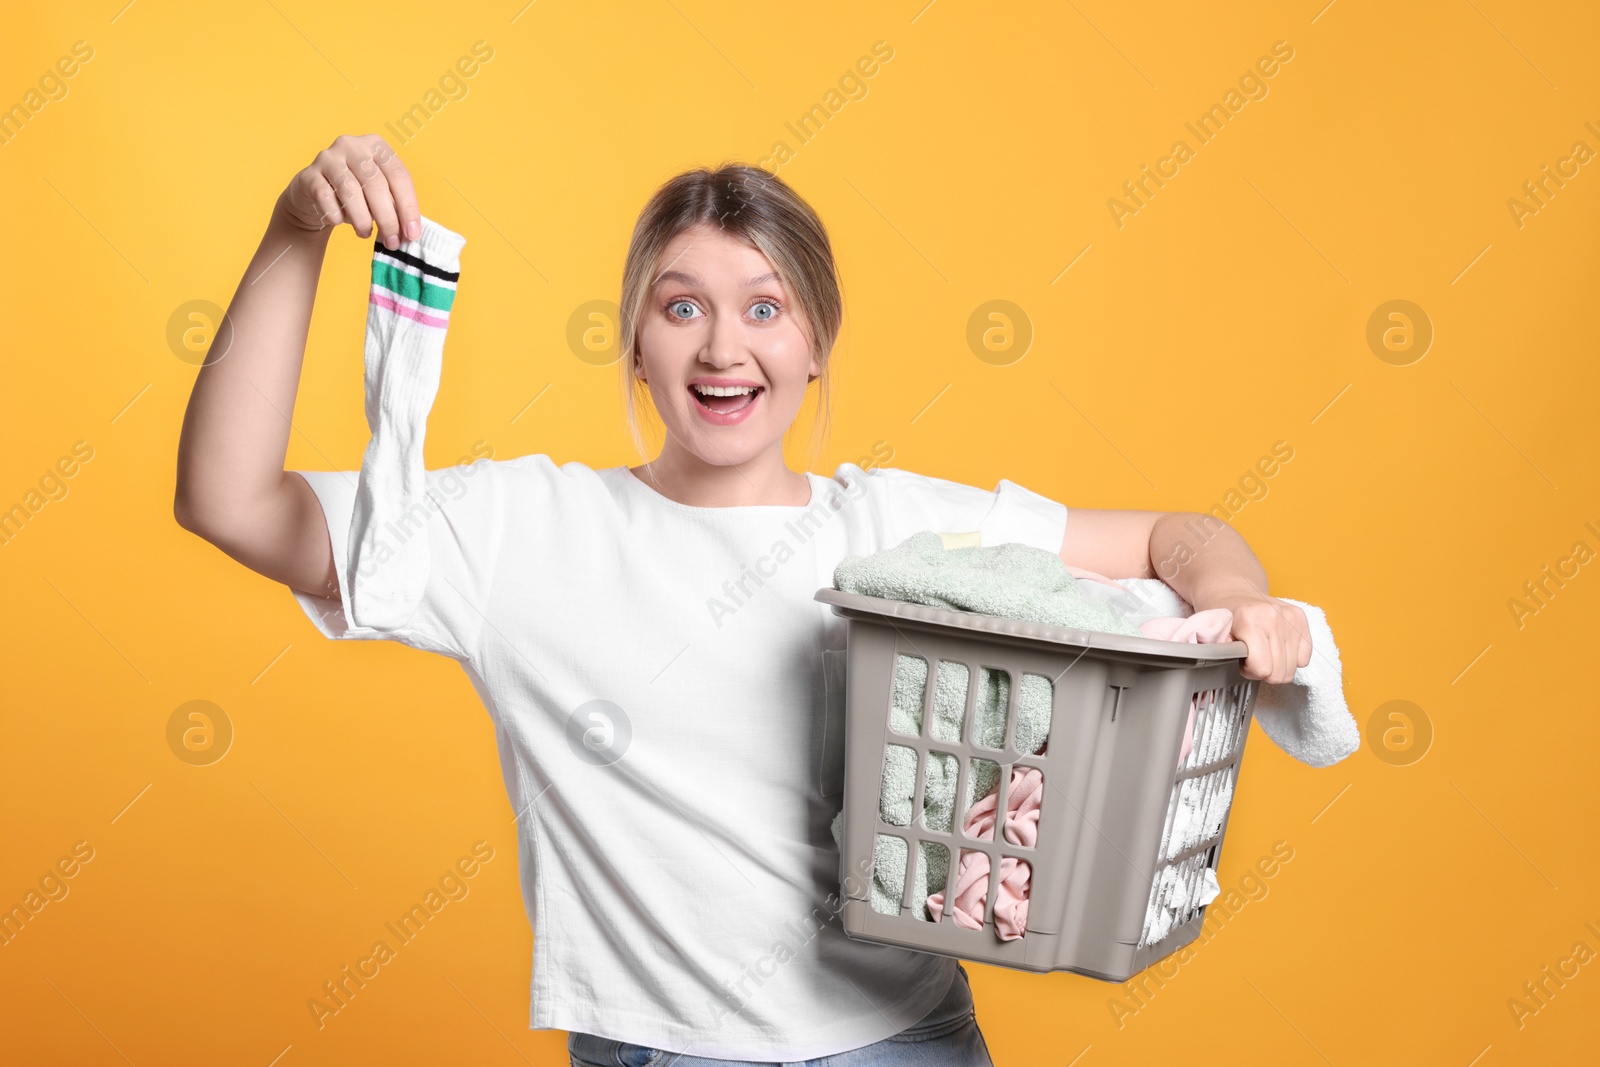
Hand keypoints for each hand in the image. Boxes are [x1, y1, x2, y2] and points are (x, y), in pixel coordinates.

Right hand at [275, 133, 418, 248]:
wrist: (315, 195)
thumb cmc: (356, 195)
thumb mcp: (379, 195)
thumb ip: (395, 207)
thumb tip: (410, 233)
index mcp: (376, 146)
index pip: (399, 175)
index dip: (408, 207)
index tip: (412, 234)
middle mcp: (352, 145)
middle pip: (375, 183)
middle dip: (387, 218)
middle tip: (392, 242)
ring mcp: (328, 157)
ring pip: (350, 190)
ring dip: (362, 219)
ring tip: (365, 233)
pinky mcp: (309, 175)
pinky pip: (326, 198)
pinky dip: (337, 215)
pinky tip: (340, 221)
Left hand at [1205, 588, 1310, 683]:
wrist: (1235, 594)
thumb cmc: (1225, 618)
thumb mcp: (1214, 635)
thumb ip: (1221, 652)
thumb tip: (1227, 664)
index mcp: (1249, 621)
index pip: (1262, 668)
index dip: (1250, 671)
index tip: (1242, 662)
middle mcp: (1273, 617)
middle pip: (1279, 672)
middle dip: (1263, 671)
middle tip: (1252, 658)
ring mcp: (1290, 617)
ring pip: (1292, 668)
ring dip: (1276, 666)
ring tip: (1263, 652)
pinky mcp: (1301, 618)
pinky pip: (1304, 658)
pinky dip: (1290, 659)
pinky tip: (1276, 649)